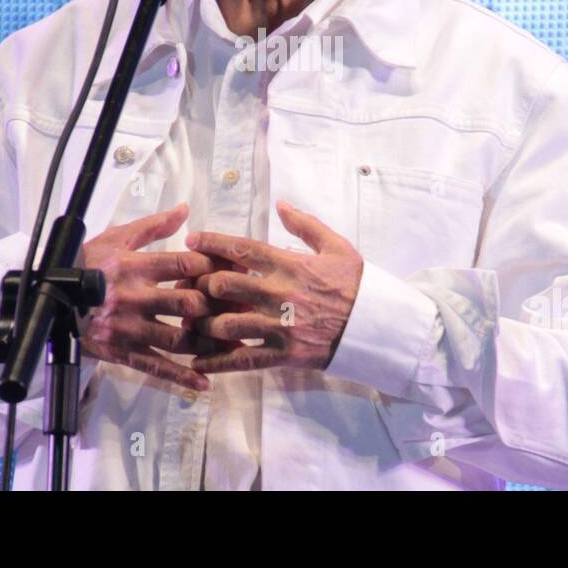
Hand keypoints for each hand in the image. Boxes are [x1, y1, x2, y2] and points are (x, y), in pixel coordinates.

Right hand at [76, 203, 233, 391]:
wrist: (47, 297)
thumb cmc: (85, 263)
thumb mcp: (116, 237)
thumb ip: (153, 225)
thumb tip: (186, 210)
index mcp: (133, 266)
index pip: (182, 266)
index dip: (211, 268)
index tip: (230, 271)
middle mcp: (133, 298)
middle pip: (185, 304)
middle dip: (215, 307)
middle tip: (239, 309)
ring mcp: (127, 329)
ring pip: (177, 340)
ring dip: (208, 344)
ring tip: (233, 344)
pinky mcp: (120, 352)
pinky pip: (155, 367)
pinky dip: (181, 378)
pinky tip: (204, 383)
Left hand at [182, 201, 363, 372]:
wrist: (378, 326)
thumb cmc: (356, 284)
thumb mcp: (337, 247)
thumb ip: (306, 225)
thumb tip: (281, 205)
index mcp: (290, 265)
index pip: (242, 249)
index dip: (212, 243)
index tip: (191, 240)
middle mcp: (280, 294)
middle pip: (224, 285)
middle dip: (201, 284)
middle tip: (189, 285)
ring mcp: (280, 327)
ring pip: (226, 324)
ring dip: (203, 322)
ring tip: (190, 320)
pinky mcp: (284, 355)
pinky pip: (243, 360)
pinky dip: (217, 363)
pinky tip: (197, 362)